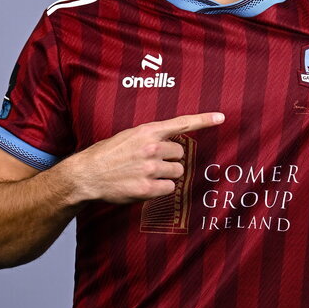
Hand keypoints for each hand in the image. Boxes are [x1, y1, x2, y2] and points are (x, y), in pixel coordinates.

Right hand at [69, 111, 224, 203]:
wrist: (87, 175)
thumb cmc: (106, 155)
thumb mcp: (127, 137)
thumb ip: (149, 138)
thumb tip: (169, 144)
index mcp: (147, 131)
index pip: (181, 123)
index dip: (204, 120)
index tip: (221, 118)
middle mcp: (151, 148)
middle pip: (180, 154)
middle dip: (171, 160)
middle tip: (152, 164)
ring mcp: (150, 169)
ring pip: (177, 172)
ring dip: (167, 175)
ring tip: (147, 175)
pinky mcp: (148, 188)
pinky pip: (169, 189)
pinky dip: (161, 189)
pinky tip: (145, 186)